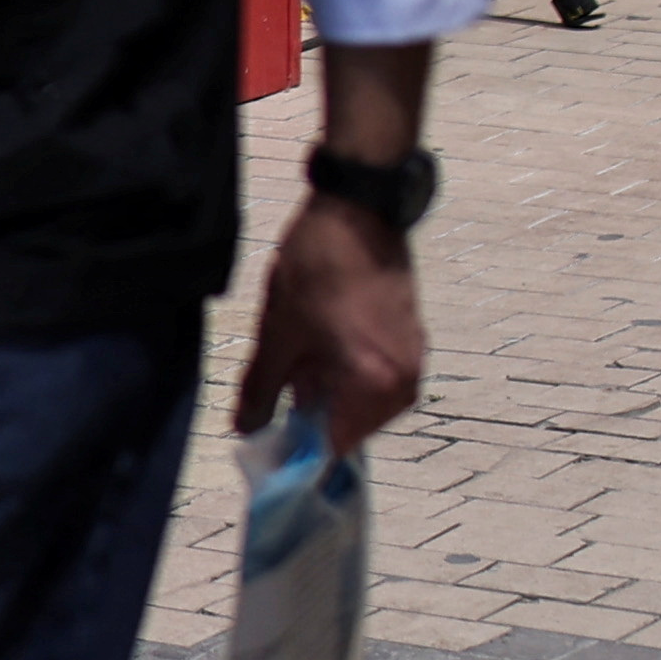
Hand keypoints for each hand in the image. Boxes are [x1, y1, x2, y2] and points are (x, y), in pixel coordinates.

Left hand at [240, 39, 434, 441]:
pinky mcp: (414, 342)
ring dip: (330, 394)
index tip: (272, 445)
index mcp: (374, 386)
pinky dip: (349, 376)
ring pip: (365, 403)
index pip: (336, 447)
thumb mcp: (279, 332)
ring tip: (299, 360)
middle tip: (278, 392)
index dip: (300, 451)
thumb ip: (261, 388)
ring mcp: (414, 362)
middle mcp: (404, 383)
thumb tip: (246, 430)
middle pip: (352, 428)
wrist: (358, 208)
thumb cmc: (317, 268)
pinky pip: (378, 379)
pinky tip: (321, 348)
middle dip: (314, 418)